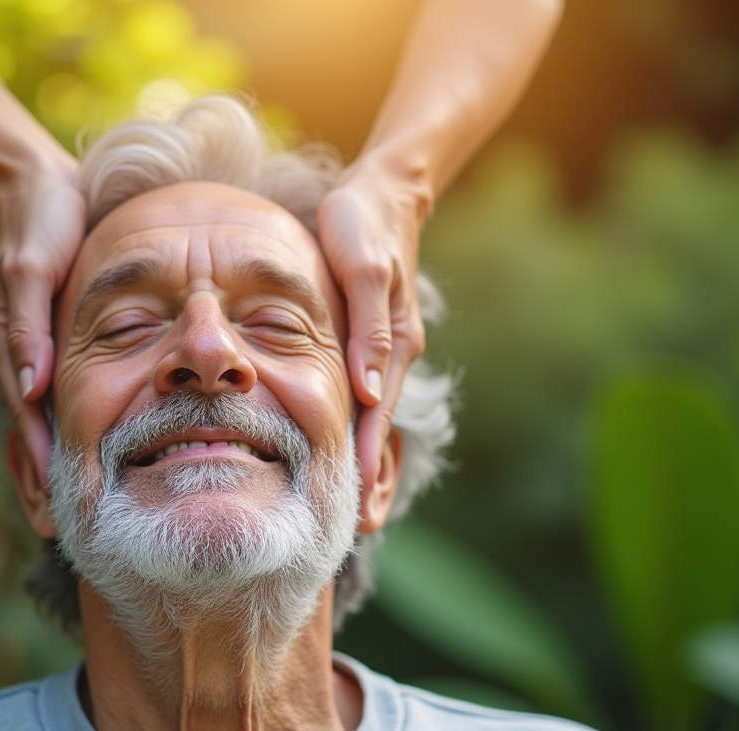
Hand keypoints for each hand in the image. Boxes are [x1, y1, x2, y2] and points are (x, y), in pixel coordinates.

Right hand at [0, 157, 85, 483]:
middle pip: (30, 428)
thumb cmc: (41, 220)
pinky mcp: (44, 336)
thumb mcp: (32, 267)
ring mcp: (29, 346)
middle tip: (63, 530)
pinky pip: (54, 392)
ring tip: (78, 504)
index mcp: (8, 343)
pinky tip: (88, 446)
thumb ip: (28, 326)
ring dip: (55, 458)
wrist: (36, 184)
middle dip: (43, 477)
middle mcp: (16, 353)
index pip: (27, 418)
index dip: (42, 461)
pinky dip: (65, 424)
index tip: (59, 506)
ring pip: (41, 417)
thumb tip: (31, 386)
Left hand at [317, 165, 429, 505]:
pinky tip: (344, 446)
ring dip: (366, 458)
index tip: (358, 508)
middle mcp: (394, 353)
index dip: (366, 462)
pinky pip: (367, 393)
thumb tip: (369, 392)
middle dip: (372, 477)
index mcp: (393, 344)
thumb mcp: (363, 270)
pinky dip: (360, 427)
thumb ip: (368, 330)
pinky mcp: (375, 338)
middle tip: (358, 531)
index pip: (377, 417)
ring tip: (355, 506)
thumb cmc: (363, 225)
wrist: (383, 191)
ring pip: (374, 416)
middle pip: (380, 427)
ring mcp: (386, 348)